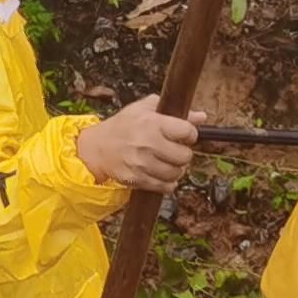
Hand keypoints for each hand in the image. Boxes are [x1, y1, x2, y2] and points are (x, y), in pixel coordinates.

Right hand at [77, 96, 199, 193]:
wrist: (97, 148)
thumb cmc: (122, 126)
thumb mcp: (144, 109)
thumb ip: (173, 111)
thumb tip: (201, 117)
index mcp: (152, 123)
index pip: (188, 132)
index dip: (189, 134)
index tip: (184, 135)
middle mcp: (148, 144)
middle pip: (185, 156)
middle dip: (182, 153)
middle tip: (174, 149)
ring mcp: (142, 164)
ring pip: (177, 173)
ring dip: (175, 169)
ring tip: (166, 161)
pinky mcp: (138, 180)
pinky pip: (166, 187)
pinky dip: (167, 182)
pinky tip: (160, 173)